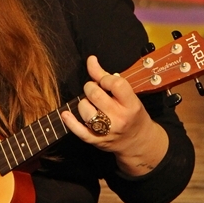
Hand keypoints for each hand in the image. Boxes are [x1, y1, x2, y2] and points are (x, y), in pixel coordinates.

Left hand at [61, 56, 168, 174]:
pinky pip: (79, 131)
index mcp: (131, 105)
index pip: (116, 84)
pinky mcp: (96, 140)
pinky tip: (65, 114)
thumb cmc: (132, 114)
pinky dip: (70, 122)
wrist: (137, 142)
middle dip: (90, 87)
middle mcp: (119, 118)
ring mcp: (108, 131)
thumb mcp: (127, 96)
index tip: (106, 82)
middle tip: (95, 90)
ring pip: (85, 110)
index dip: (106, 79)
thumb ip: (107, 77)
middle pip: (95, 95)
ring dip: (84, 103)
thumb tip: (91, 60)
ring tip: (92, 105)